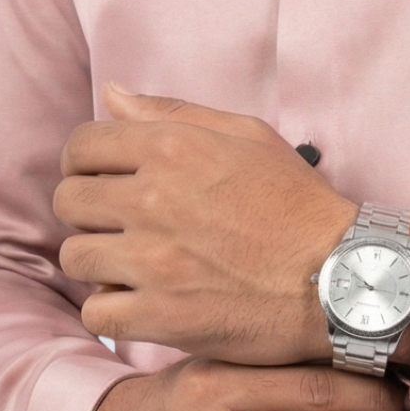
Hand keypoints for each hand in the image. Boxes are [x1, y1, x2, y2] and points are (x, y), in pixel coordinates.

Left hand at [55, 85, 357, 360]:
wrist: (340, 278)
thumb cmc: (297, 205)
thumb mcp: (248, 136)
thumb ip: (173, 112)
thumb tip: (113, 94)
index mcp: (173, 147)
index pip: (81, 145)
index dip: (85, 163)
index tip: (104, 179)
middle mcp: (153, 199)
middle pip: (68, 200)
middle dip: (88, 210)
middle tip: (120, 225)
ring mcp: (153, 261)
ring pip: (75, 256)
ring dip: (98, 261)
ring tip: (132, 265)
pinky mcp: (159, 315)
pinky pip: (95, 312)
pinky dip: (112, 310)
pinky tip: (141, 302)